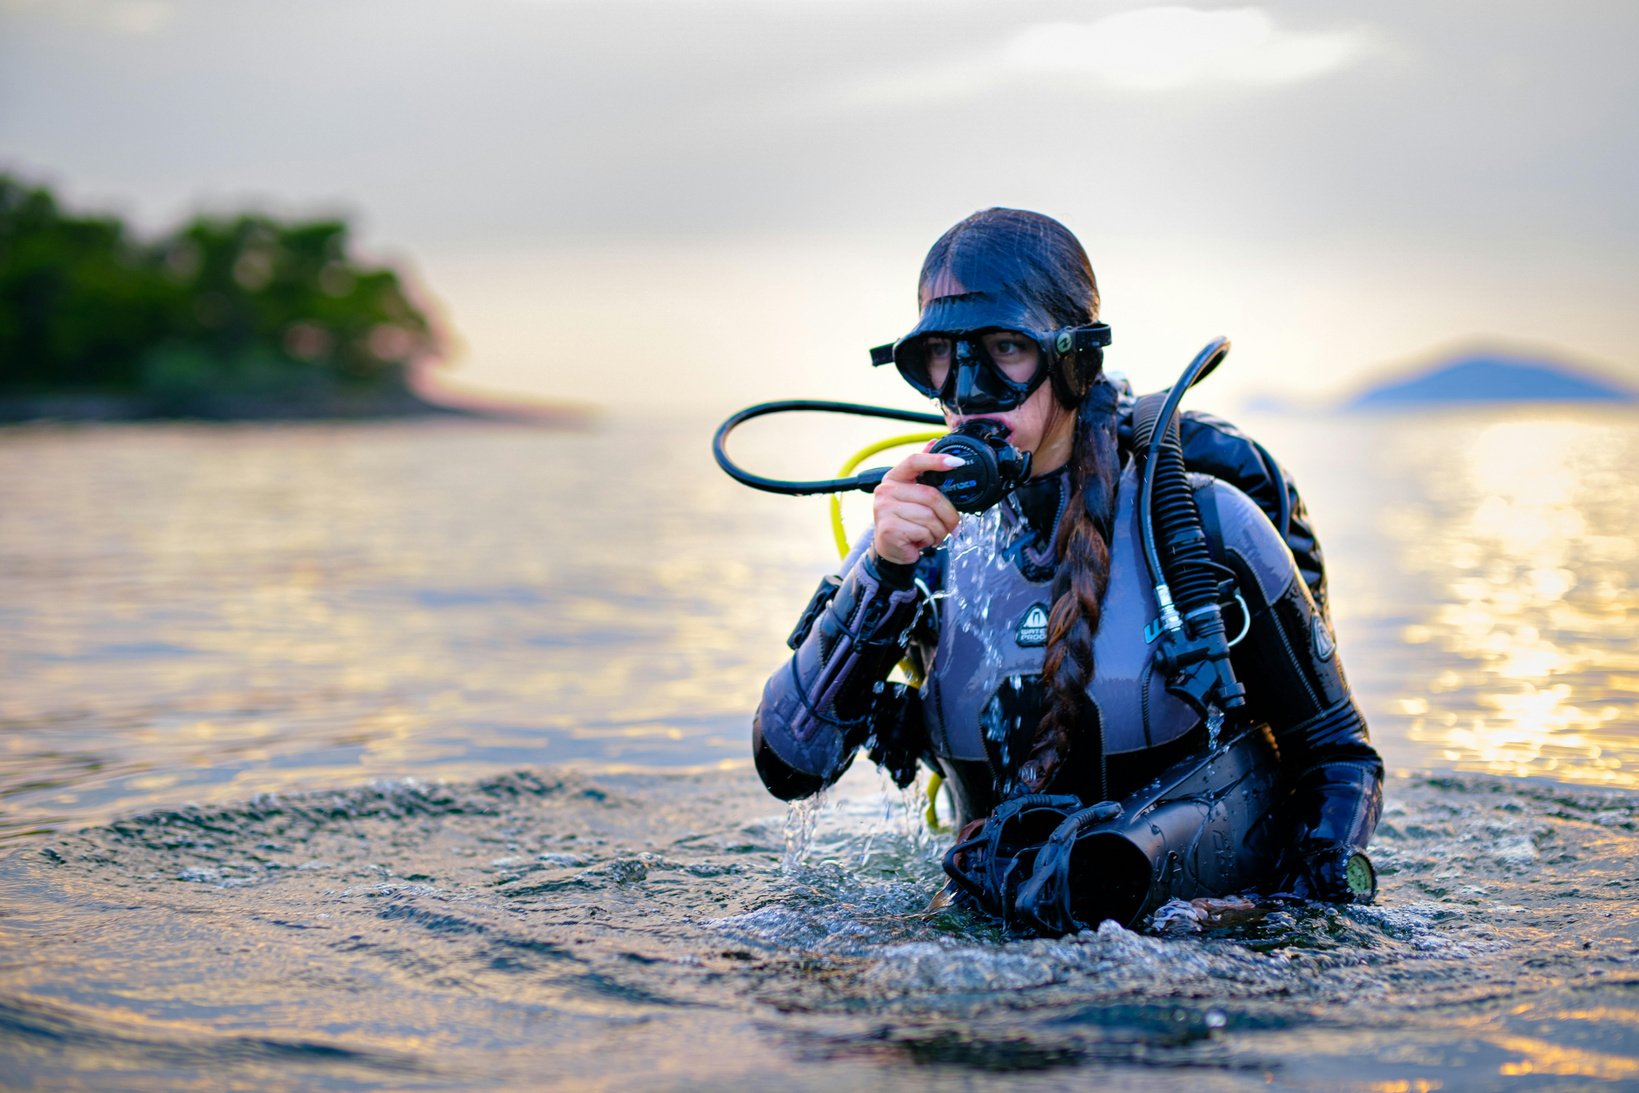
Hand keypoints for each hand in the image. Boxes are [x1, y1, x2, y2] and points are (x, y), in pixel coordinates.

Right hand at [872, 450, 963, 565]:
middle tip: (953, 526)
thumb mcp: (914, 494)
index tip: (958, 462)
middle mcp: (886, 490)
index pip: (914, 461)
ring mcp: (884, 509)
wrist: (891, 547)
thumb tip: (934, 442)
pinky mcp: (889, 528)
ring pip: (930, 517)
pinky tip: (921, 541)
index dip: (936, 460)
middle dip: (949, 514)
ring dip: (939, 531)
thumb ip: (924, 471)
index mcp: (894, 477)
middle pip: (931, 495)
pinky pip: (923, 532)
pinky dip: (929, 540)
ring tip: (932, 535)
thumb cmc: (906, 519)